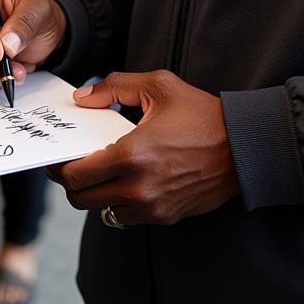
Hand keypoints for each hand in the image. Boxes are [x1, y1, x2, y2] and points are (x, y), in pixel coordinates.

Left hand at [48, 70, 240, 225]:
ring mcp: (153, 207)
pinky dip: (118, 204)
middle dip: (71, 182)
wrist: (247, 148)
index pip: (76, 174)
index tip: (57, 156)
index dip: (59, 167)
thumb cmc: (203, 115)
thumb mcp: (158, 85)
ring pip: (103, 212)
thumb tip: (83, 99)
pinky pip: (128, 218)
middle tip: (72, 164)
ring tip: (99, 172)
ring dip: (95, 195)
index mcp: (131, 155)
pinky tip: (124, 181)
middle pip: (82, 199)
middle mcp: (139, 188)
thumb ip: (114, 86)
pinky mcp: (167, 217)